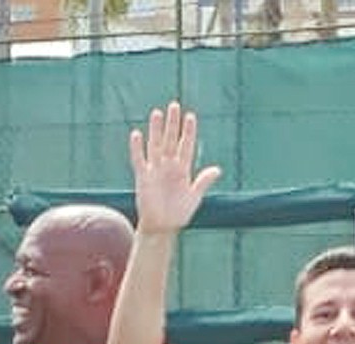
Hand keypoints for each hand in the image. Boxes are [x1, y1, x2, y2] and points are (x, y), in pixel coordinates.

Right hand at [128, 101, 221, 235]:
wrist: (161, 227)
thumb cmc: (178, 214)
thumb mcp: (194, 197)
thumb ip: (203, 182)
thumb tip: (217, 169)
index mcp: (183, 169)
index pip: (186, 145)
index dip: (189, 131)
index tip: (191, 116)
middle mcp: (169, 166)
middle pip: (171, 140)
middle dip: (173, 123)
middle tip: (174, 105)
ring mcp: (155, 170)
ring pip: (156, 145)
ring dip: (157, 130)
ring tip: (157, 113)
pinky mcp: (143, 177)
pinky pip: (139, 160)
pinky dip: (137, 148)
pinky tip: (137, 134)